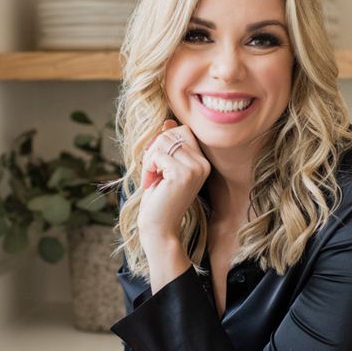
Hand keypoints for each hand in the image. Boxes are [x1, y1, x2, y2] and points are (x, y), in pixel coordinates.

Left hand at [138, 119, 210, 247]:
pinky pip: (158, 155)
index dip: (163, 142)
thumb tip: (168, 122)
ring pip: (163, 142)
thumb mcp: (164, 167)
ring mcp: (195, 168)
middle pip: (172, 133)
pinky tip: (151, 184)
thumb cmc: (159, 199)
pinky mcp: (183, 174)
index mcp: (203, 162)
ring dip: (150, 159)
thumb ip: (168, 145)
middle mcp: (203, 164)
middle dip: (154, 149)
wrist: (159, 228)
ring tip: (152, 178)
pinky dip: (148, 167)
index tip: (157, 164)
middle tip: (152, 172)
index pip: (182, 130)